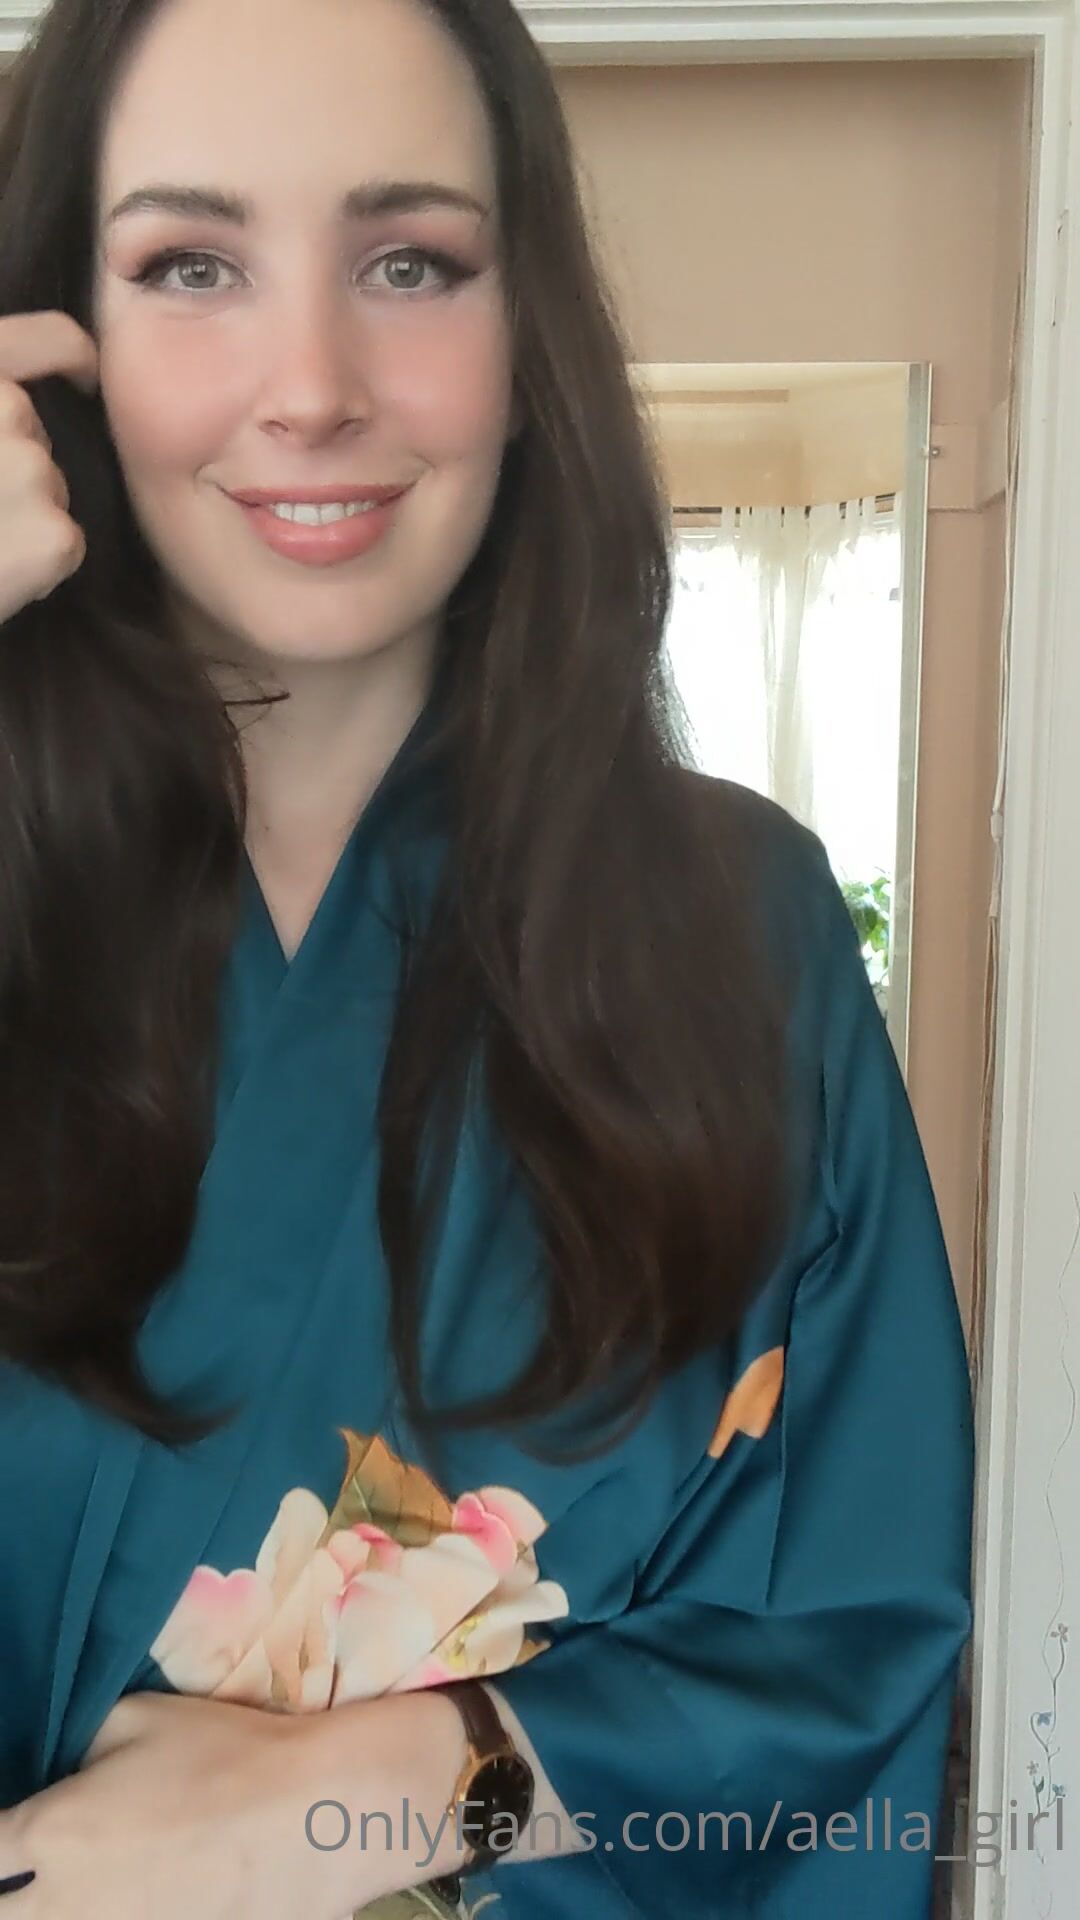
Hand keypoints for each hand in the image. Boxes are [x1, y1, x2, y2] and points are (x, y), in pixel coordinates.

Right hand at [0, 309, 97, 626]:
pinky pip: (65, 544)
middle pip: (37, 434)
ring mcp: (30, 468)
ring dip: (22, 516)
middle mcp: (3, 407)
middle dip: (12, 467)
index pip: (52, 341)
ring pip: (52, 489)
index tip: (82, 381)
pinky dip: (37, 568)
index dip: (75, 360)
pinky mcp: (54, 532)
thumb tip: (13, 398)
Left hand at [0, 1690, 364, 1919]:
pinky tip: (146, 1895)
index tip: (14, 1836)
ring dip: (64, 1906)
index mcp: (51, 1830)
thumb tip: (62, 1778)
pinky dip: (122, 1915)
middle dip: (17, 1893)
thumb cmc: (223, 1753)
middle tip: (48, 1869)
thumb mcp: (135, 1718)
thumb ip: (76, 1754)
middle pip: (6, 1915)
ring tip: (103, 1881)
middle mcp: (64, 1902)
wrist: (312, 1813)